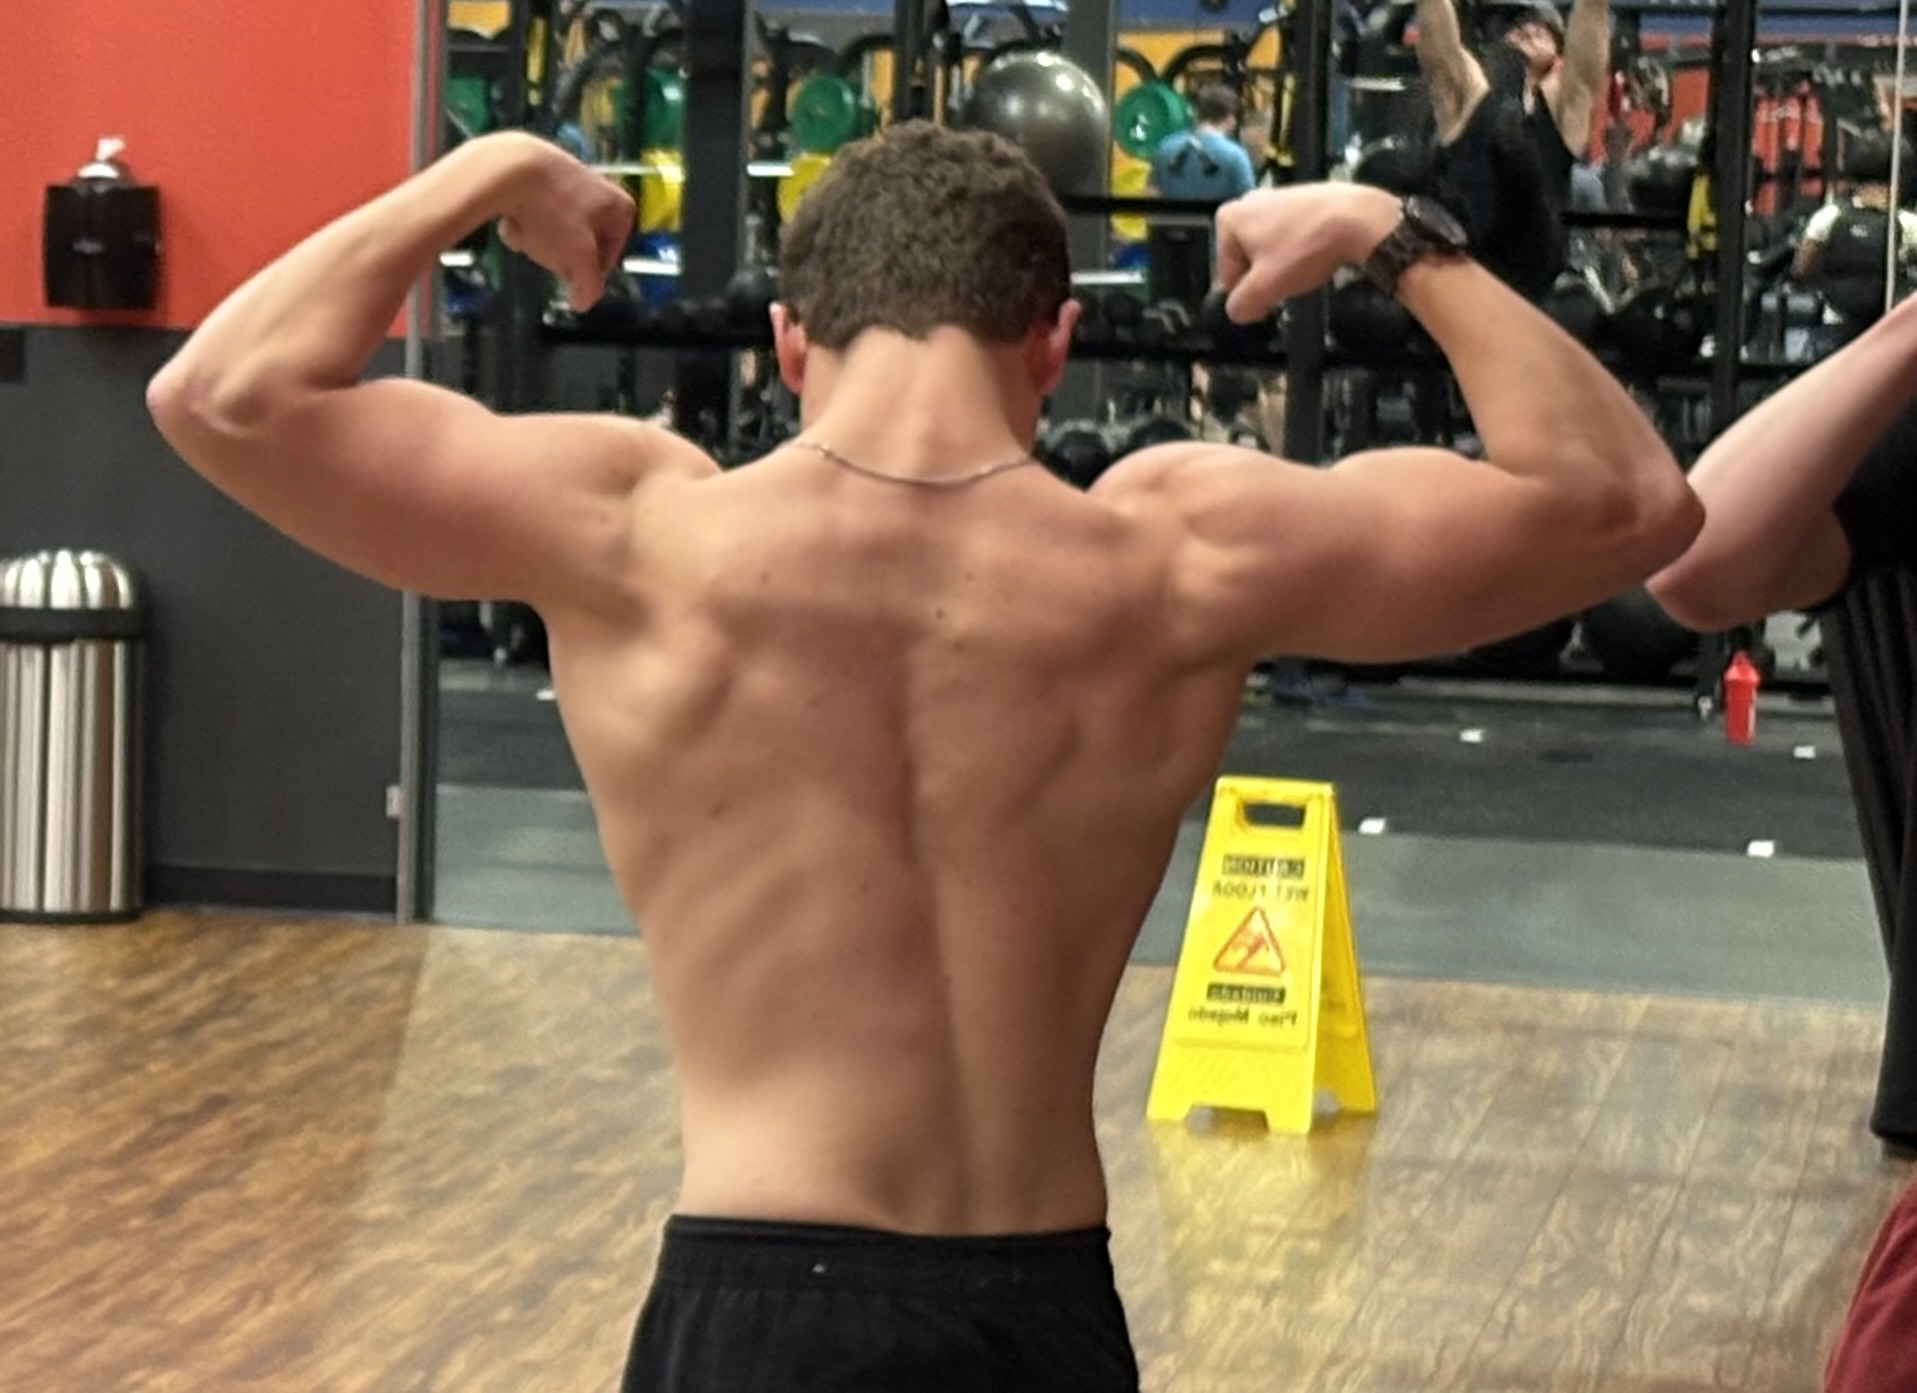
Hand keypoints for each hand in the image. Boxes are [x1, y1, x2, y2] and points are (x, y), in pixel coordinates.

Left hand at [491, 136, 634, 311]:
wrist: (509, 168)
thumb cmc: (555, 215)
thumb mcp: (579, 259)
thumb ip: (588, 287)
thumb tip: (583, 303)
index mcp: (621, 208)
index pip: (607, 260)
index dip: (585, 274)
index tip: (567, 277)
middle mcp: (601, 189)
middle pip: (580, 244)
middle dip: (559, 254)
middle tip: (545, 254)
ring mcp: (569, 178)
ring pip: (556, 229)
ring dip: (538, 239)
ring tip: (524, 233)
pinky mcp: (539, 172)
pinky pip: (535, 210)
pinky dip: (523, 219)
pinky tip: (511, 219)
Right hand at [1213, 184, 1399, 322]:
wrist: (1357, 218)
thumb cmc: (1303, 250)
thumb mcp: (1265, 288)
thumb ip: (1241, 305)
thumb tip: (1238, 311)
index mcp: (1229, 218)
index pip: (1227, 273)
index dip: (1247, 293)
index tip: (1269, 298)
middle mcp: (1248, 201)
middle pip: (1248, 258)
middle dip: (1265, 275)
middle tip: (1288, 282)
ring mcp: (1277, 195)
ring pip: (1271, 247)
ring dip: (1284, 264)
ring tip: (1306, 267)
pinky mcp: (1303, 197)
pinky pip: (1292, 233)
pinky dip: (1302, 247)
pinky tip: (1318, 252)